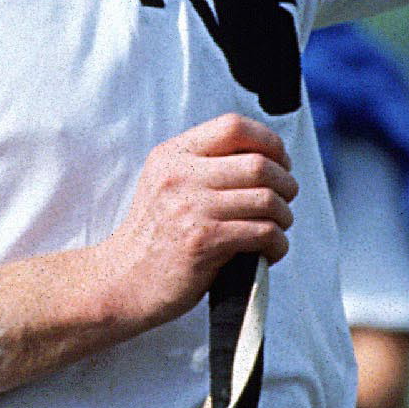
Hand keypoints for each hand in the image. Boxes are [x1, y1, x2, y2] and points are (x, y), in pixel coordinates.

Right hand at [99, 113, 296, 331]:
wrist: (122, 281)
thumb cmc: (154, 236)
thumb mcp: (166, 183)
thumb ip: (204, 164)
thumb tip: (265, 156)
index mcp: (173, 155)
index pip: (234, 126)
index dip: (268, 141)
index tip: (279, 162)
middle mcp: (181, 176)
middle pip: (259, 163)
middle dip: (285, 183)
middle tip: (285, 199)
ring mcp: (192, 208)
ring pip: (267, 199)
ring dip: (284, 216)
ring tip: (277, 227)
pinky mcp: (204, 242)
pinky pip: (264, 233)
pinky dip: (277, 244)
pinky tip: (268, 251)